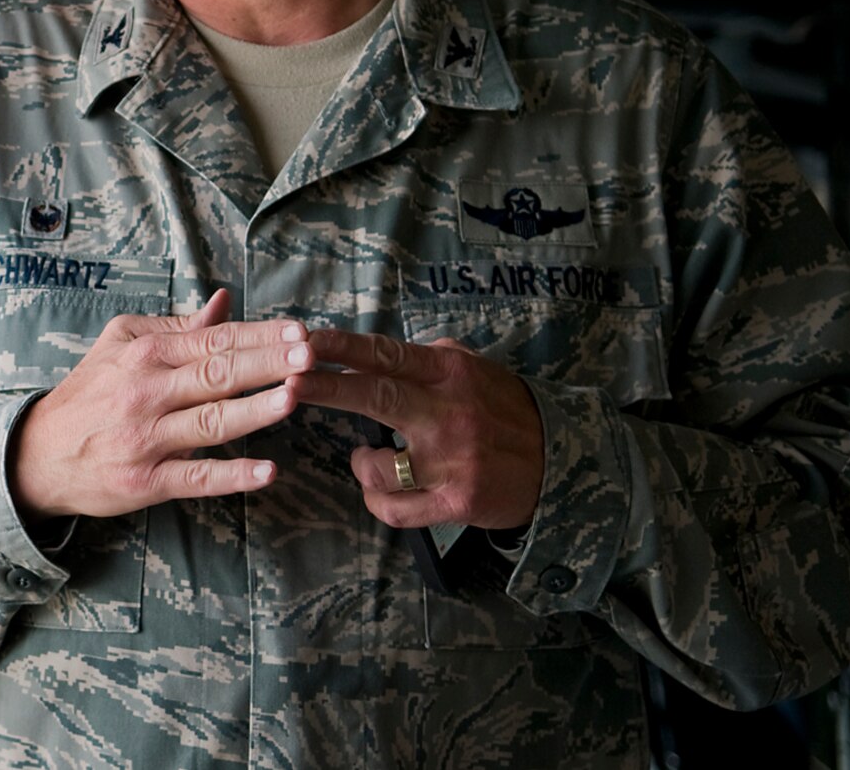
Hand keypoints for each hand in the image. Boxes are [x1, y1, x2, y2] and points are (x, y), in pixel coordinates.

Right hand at [8, 289, 311, 520]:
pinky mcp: (146, 481)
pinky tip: (266, 471)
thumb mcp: (121, 346)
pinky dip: (231, 475)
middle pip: (217, 374)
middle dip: (267, 363)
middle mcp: (146, 393)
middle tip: (309, 354)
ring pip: (209, 422)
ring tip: (293, 398)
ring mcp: (147, 439)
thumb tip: (224, 302)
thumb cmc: (89, 395)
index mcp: (145, 355)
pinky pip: (195, 479)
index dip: (258, 335)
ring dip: (254, 410)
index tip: (298, 330)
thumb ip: (175, 328)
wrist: (38, 453)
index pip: (212, 340)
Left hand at [288, 331, 543, 530]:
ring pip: (378, 467)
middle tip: (288, 384)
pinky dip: (379, 501)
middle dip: (325, 388)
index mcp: (449, 374)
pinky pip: (394, 509)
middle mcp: (448, 413)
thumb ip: (426, 358)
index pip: (385, 354)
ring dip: (362, 466)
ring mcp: (452, 461)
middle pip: (376, 396)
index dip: (341, 347)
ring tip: (371, 461)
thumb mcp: (473, 369)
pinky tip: (385, 491)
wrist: (562, 464)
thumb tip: (371, 350)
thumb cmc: (503, 410)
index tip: (304, 340)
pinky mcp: (457, 501)